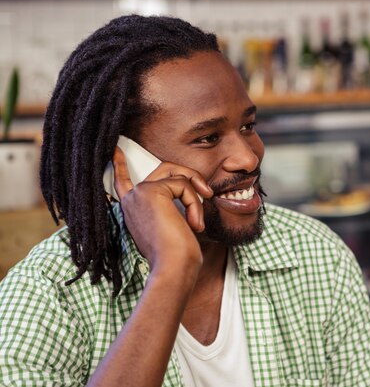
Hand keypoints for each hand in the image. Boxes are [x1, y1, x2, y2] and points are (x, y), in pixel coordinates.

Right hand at [112, 147, 213, 277]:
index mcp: (133, 209)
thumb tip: (191, 187)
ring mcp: (139, 194)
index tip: (115, 149)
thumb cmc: (176, 255)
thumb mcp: (172, 225)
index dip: (119, 164)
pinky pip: (182, 184)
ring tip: (197, 222)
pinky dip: (194, 202)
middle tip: (207, 194)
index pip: (123, 181)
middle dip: (190, 177)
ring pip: (177, 175)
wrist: (172, 268)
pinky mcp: (151, 191)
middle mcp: (131, 199)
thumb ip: (171, 205)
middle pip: (164, 169)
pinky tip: (193, 223)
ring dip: (195, 197)